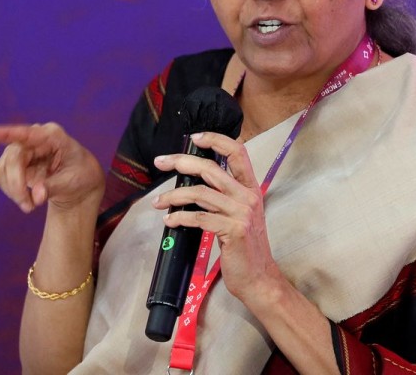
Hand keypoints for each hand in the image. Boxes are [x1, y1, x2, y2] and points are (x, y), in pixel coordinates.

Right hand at [0, 123, 104, 213]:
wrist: (78, 181)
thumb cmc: (80, 174)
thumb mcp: (72, 182)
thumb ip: (53, 187)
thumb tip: (36, 196)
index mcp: (53, 136)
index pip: (28, 134)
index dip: (5, 134)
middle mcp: (34, 139)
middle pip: (13, 158)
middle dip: (17, 184)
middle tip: (29, 207)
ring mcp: (22, 150)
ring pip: (3, 168)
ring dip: (13, 190)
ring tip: (31, 205)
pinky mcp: (14, 163)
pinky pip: (2, 177)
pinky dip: (12, 192)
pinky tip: (26, 199)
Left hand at [151, 132, 283, 305]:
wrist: (258, 278)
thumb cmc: (244, 247)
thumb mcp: (239, 215)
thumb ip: (224, 196)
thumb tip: (193, 182)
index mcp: (251, 188)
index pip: (237, 151)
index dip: (215, 139)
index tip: (193, 137)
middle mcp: (248, 196)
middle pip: (210, 167)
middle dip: (181, 161)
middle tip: (160, 162)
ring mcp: (241, 213)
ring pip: (200, 192)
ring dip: (173, 196)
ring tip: (157, 202)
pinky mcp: (233, 231)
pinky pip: (199, 218)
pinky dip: (179, 217)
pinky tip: (169, 220)